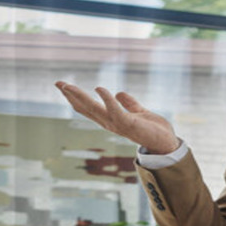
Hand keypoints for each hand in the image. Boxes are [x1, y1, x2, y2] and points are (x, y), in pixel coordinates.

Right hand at [55, 82, 179, 154]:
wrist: (167, 143)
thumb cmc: (154, 130)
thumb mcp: (140, 112)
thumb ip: (129, 104)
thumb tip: (118, 93)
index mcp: (112, 120)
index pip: (90, 108)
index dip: (76, 98)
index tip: (63, 86)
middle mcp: (112, 124)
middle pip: (87, 109)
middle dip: (72, 96)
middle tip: (58, 83)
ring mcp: (119, 125)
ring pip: (96, 110)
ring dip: (81, 98)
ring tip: (68, 86)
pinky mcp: (130, 125)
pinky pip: (116, 111)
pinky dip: (107, 100)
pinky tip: (99, 89)